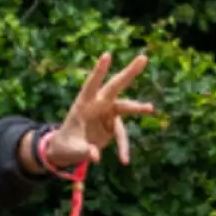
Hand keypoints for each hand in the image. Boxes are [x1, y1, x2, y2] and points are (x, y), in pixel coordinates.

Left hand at [37, 50, 155, 171]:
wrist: (67, 152)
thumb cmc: (65, 146)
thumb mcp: (71, 150)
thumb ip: (83, 151)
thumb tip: (95, 156)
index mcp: (83, 104)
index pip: (91, 84)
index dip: (99, 71)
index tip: (107, 55)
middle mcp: (97, 105)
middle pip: (114, 87)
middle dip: (129, 73)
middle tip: (143, 58)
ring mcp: (106, 114)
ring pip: (124, 107)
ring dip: (137, 107)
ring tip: (149, 108)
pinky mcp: (112, 125)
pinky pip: (122, 135)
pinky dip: (123, 147)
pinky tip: (123, 160)